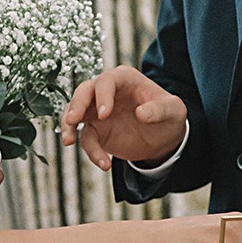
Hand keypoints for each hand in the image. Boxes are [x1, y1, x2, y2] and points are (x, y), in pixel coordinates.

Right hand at [59, 65, 187, 170]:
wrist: (164, 137)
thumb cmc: (169, 115)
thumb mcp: (173, 110)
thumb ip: (160, 109)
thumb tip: (141, 114)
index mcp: (124, 79)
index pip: (107, 80)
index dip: (102, 95)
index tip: (104, 114)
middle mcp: (107, 91)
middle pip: (84, 91)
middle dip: (76, 105)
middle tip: (73, 120)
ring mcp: (97, 110)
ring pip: (74, 112)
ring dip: (68, 125)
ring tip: (68, 142)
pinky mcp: (96, 130)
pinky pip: (86, 139)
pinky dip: (91, 151)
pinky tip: (104, 164)